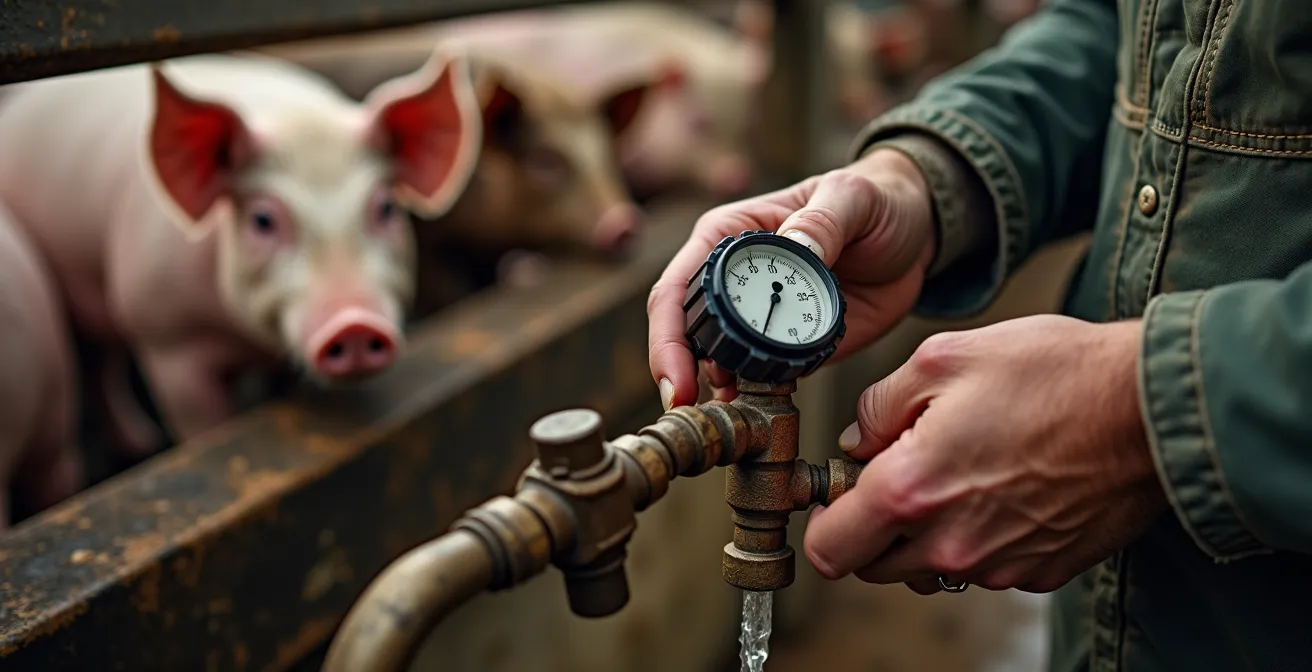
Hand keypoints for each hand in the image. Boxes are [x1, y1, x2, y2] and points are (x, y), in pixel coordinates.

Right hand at [648, 149, 936, 408]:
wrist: (916, 234)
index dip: (668, 336)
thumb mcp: (853, 198)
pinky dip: (757, 399)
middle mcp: (734, 282)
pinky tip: (759, 412)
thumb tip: (794, 246)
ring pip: (718, 363)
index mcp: (727, 237)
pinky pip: (765, 378)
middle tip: (693, 405)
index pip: (676, 289)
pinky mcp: (791, 346)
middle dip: (682, 373)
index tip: (677, 379)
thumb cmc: (876, 199)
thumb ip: (823, 219)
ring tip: (731, 412)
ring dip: (718, 391)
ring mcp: (760, 318)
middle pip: (684, 334)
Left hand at [803, 315, 1167, 593]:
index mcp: (912, 490)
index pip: (829, 549)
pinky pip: (986, 567)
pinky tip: (1006, 487)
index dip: (826, 520)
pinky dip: (982, 537)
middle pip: (874, 566)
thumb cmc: (1055, 375)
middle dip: (874, 526)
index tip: (842, 491)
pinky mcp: (1040, 572)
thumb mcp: (946, 357)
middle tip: (903, 471)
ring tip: (962, 473)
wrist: (1152, 408)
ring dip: (926, 534)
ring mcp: (999, 564)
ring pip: (929, 570)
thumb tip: (859, 440)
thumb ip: (881, 403)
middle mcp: (951, 542)